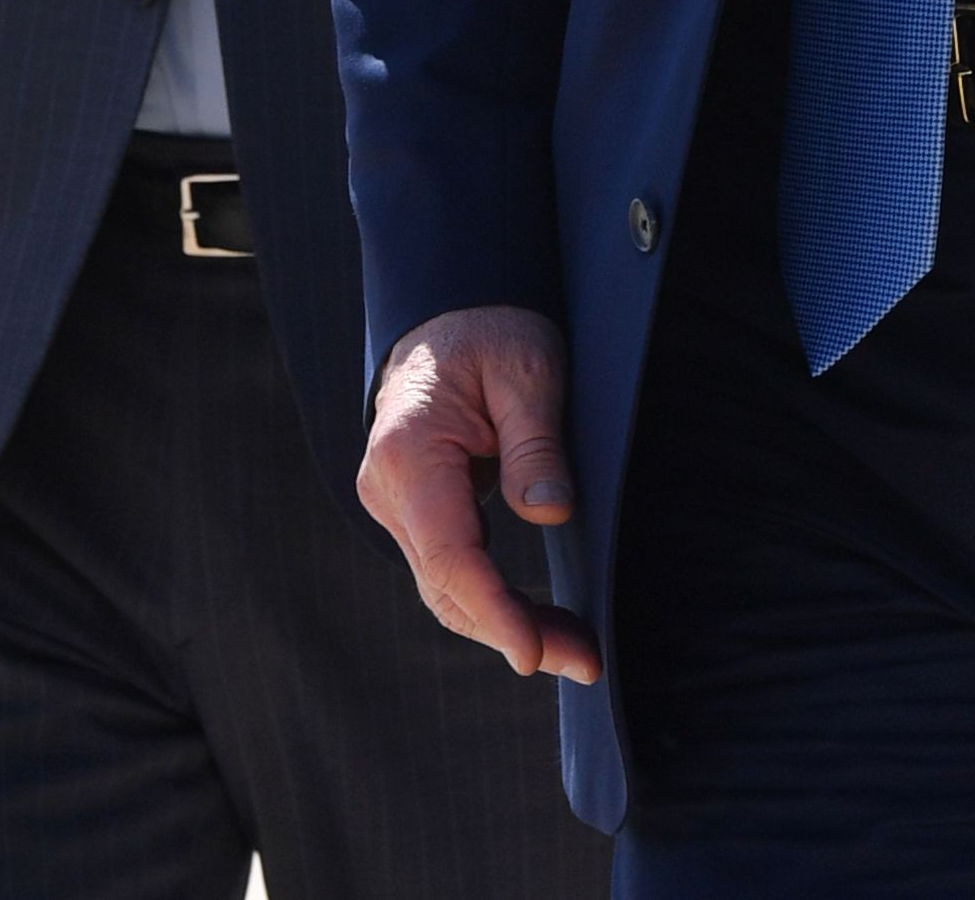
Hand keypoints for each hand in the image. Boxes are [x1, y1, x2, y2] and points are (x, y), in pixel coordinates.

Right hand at [359, 305, 602, 683]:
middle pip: (446, 585)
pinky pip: (450, 569)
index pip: (450, 553)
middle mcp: (388, 489)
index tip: (534, 652)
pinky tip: (540, 622)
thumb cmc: (492, 333)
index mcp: (409, 454)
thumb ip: (535, 441)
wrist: (450, 312)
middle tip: (586, 661)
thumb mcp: (529, 371)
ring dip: (506, 624)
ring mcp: (395, 504)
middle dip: (512, 631)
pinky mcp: (415, 511)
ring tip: (577, 653)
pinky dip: (493, 600)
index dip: (493, 610)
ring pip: (446, 587)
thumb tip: (551, 510)